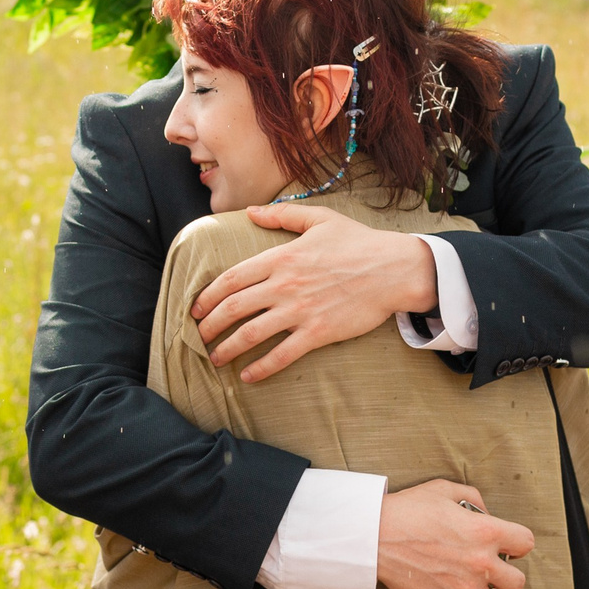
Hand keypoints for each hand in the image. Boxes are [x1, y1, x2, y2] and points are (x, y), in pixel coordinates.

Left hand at [193, 207, 438, 383]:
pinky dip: (262, 368)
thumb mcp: (319, 218)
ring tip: (215, 359)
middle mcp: (284, 285)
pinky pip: (283, 355)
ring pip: (251, 334)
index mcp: (280, 257)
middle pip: (233, 308)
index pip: (231, 279)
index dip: (207, 296)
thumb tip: (250, 211)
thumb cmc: (358, 242)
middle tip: (198, 337)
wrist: (393, 269)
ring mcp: (300, 310)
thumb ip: (281, 215)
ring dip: (227, 349)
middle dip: (209, 326)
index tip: (195, 309)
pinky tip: (249, 376)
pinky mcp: (318, 332)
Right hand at [375, 479, 532, 588]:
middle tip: (489, 566)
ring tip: (468, 581)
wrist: (374, 536)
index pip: (527, 543)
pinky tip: (446, 587)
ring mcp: (464, 588)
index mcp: (486, 532)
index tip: (506, 543)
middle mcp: (481, 563)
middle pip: (518, 582)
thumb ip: (474, 499)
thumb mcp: (444, 490)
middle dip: (506, 573)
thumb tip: (486, 514)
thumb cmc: (408, 509)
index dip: (517, 542)